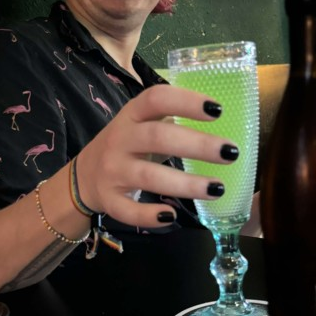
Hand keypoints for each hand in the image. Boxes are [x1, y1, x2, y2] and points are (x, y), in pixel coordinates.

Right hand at [76, 84, 236, 228]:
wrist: (84, 175)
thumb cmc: (127, 146)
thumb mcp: (141, 124)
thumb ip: (170, 120)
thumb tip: (220, 121)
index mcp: (131, 115)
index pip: (156, 99)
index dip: (186, 102)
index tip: (218, 110)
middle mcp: (120, 139)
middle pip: (158, 137)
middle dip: (197, 144)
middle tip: (231, 152)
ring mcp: (112, 170)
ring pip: (148, 176)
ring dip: (185, 184)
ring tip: (218, 188)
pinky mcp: (109, 200)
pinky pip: (128, 210)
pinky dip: (149, 215)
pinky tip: (173, 216)